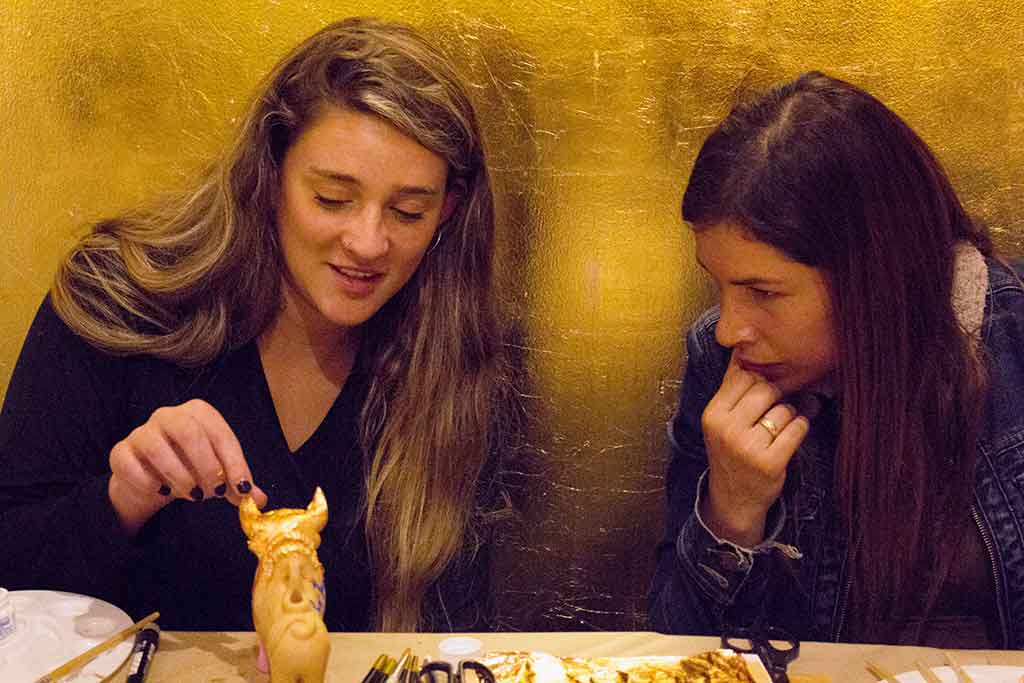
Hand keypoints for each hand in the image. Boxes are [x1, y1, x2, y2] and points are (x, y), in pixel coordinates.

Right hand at [108, 399, 267, 534]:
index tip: (243, 489)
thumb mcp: (218, 474)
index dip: (234, 463)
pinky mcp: (120, 452)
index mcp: (198, 413)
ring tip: (193, 495)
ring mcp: (141, 432)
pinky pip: (129, 464)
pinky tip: (161, 492)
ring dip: (179, 476)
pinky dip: (148, 482)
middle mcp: (168, 415)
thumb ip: (238, 485)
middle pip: (189, 432)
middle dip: (206, 466)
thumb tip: (259, 501)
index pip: (220, 433)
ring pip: (157, 447)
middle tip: (214, 493)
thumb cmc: (190, 469)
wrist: (150, 480)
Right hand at [699, 352, 809, 546]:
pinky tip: (791, 437)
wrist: (734, 500)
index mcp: (712, 414)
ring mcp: (748, 447)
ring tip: (779, 427)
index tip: (762, 392)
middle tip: (774, 409)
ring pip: (785, 408)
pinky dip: (800, 428)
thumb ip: (732, 388)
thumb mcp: (721, 421)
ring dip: (790, 415)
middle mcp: (727, 429)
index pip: (744, 376)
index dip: (759, 380)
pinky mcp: (771, 462)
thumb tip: (743, 349)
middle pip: (766, 389)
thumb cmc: (730, 453)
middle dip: (776, 396)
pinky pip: (797, 428)